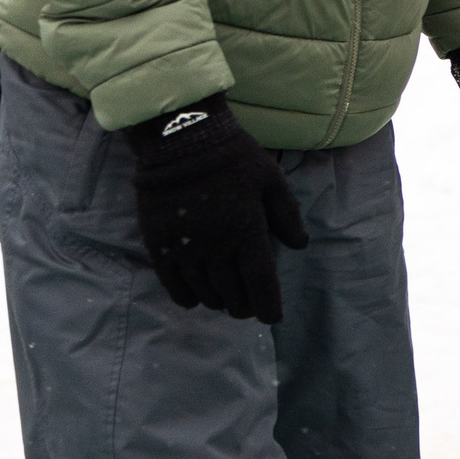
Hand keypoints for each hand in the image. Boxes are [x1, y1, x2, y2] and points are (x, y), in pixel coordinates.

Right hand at [124, 95, 309, 322]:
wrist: (181, 141)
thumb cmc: (234, 158)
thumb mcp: (272, 180)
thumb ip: (287, 215)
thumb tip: (299, 245)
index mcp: (247, 231)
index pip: (261, 282)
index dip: (268, 305)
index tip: (272, 317)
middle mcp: (216, 246)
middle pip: (232, 292)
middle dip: (243, 306)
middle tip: (248, 308)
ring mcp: (186, 248)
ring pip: (204, 291)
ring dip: (218, 302)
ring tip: (226, 303)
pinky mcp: (160, 245)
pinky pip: (173, 283)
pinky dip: (186, 297)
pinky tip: (196, 299)